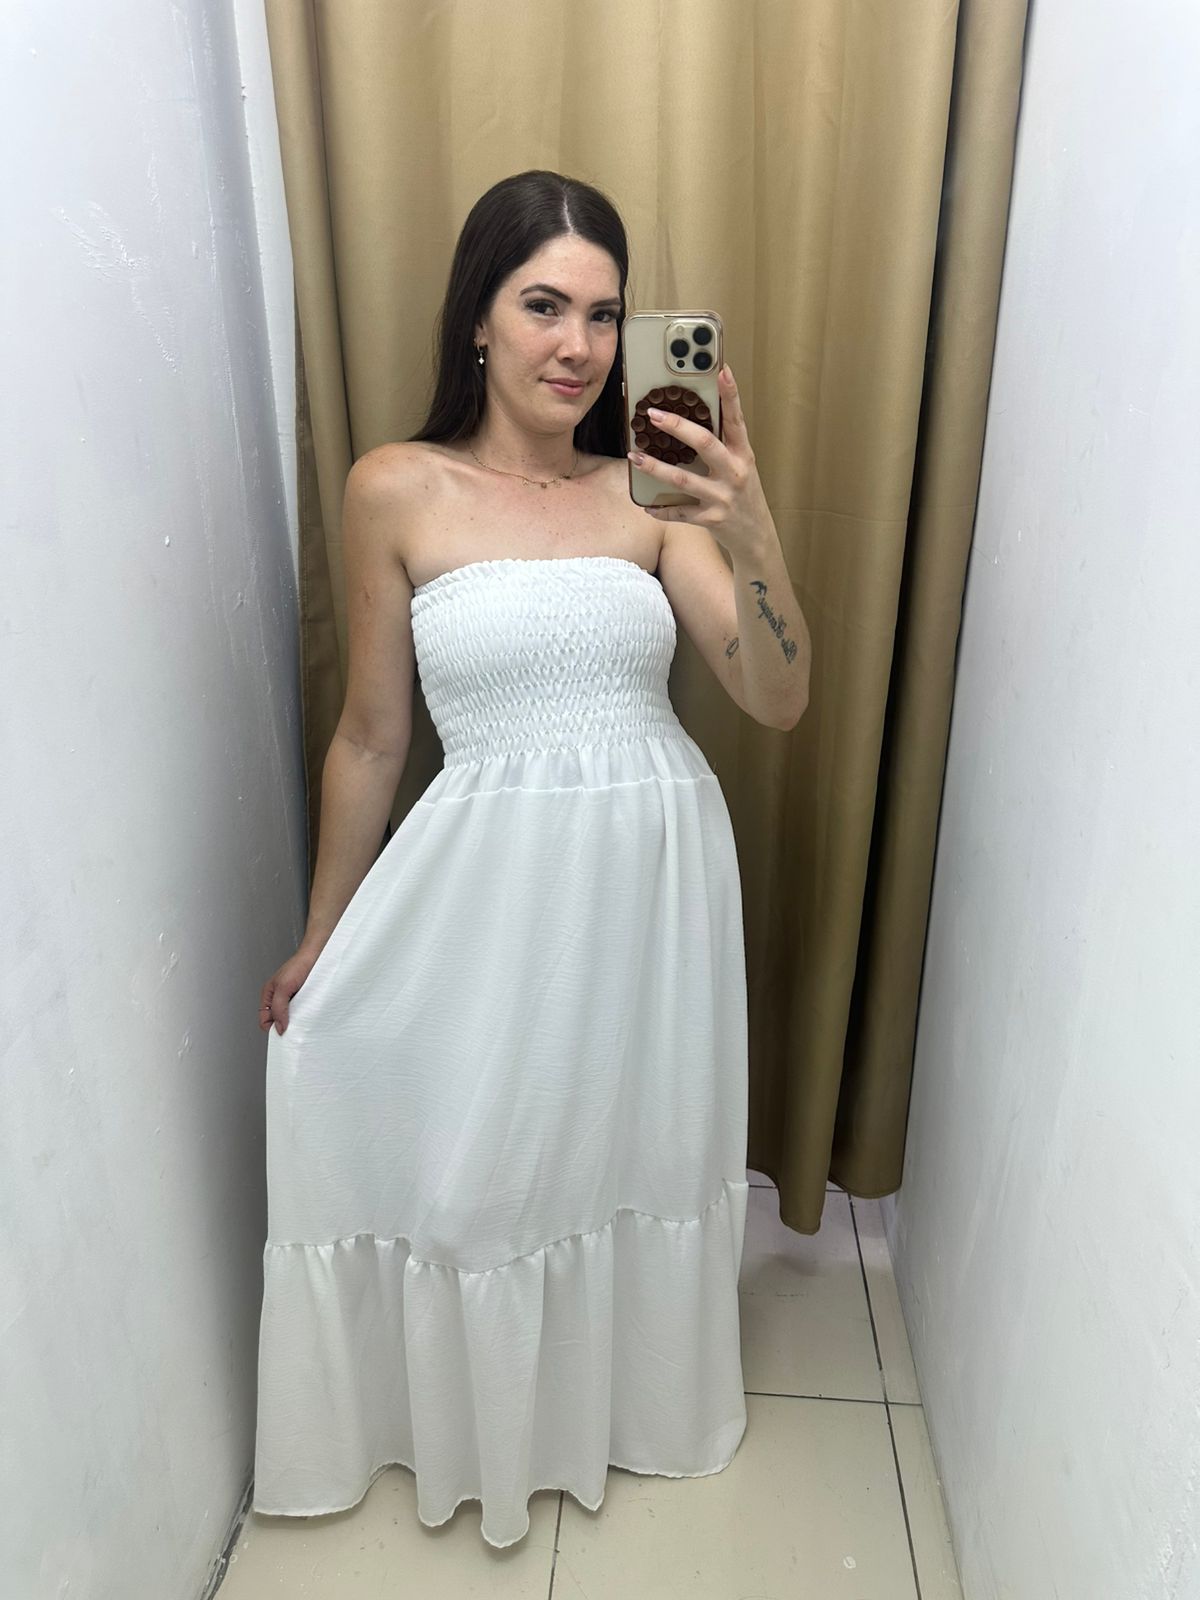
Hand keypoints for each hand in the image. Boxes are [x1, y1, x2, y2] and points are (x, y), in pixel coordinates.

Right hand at [259, 948, 319, 1034]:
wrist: (317, 957)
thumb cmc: (298, 965)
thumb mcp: (283, 988)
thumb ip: (279, 1008)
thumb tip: (278, 1028)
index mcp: (269, 995)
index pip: (265, 1019)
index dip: (272, 1027)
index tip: (283, 1032)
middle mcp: (279, 998)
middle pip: (278, 1020)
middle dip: (285, 1024)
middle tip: (295, 1026)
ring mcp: (292, 999)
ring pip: (291, 1017)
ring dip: (297, 1020)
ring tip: (303, 1016)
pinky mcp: (304, 999)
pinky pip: (302, 1012)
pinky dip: (305, 1015)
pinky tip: (310, 1012)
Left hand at [628, 364, 773, 561]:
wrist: (756, 535)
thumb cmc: (743, 493)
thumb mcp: (740, 464)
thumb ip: (722, 443)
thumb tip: (691, 417)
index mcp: (743, 453)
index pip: (736, 418)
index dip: (729, 394)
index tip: (721, 369)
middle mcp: (735, 472)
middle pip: (704, 443)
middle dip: (676, 426)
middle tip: (652, 414)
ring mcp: (723, 497)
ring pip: (682, 479)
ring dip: (655, 467)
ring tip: (634, 456)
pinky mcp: (712, 519)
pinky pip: (679, 513)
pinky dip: (660, 510)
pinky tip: (645, 504)